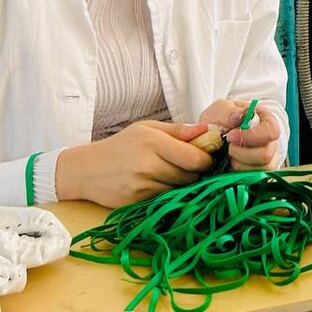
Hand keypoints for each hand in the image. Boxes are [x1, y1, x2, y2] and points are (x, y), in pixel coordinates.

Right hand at [56, 121, 213, 207]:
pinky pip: (164, 199)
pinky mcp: (136, 203)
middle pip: (190, 176)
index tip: (205, 156)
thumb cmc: (121, 145)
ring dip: (182, 183)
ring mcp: (141, 187)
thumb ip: (178, 130)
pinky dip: (167, 193)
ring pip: (179, 189)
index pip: (195, 158)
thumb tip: (206, 129)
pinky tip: (159, 184)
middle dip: (195, 172)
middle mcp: (148, 166)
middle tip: (189, 165)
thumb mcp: (147, 129)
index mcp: (154, 143)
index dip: (206, 159)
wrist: (85, 170)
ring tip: (171, 173)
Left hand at [199, 100, 281, 170]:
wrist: (217, 133)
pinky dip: (237, 175)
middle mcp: (271, 143)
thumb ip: (228, 111)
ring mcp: (267, 161)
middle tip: (228, 147)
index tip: (231, 136)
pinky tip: (229, 164)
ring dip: (238, 165)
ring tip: (228, 155)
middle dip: (242, 154)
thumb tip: (238, 118)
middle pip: (266, 155)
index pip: (270, 132)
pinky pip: (252, 180)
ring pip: (259, 170)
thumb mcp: (222, 108)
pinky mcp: (258, 174)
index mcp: (267, 122)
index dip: (251, 136)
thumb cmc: (223, 119)